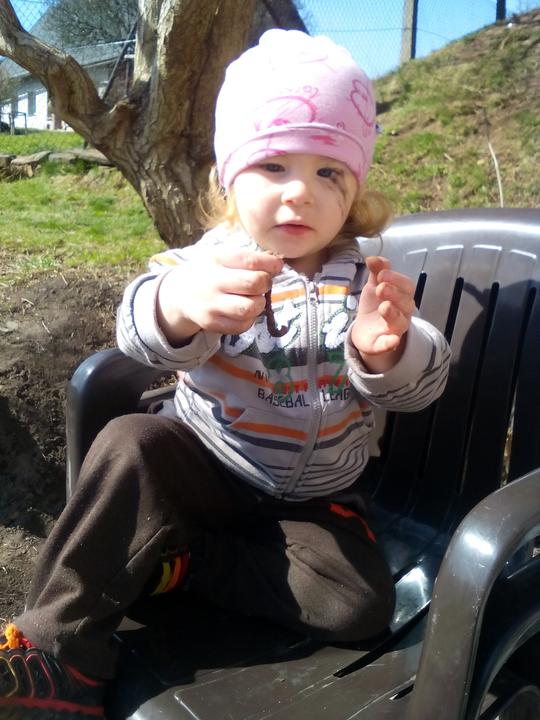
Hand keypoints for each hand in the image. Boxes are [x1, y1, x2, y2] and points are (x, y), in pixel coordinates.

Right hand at [157, 249, 282, 344]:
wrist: (181, 294)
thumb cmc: (211, 271)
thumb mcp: (223, 256)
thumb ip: (248, 258)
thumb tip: (277, 265)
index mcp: (217, 259)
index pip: (250, 261)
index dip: (271, 265)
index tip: (276, 266)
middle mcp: (212, 282)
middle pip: (253, 284)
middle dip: (266, 284)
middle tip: (263, 284)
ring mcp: (211, 305)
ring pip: (250, 308)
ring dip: (259, 303)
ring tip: (254, 298)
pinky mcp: (212, 324)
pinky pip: (242, 325)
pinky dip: (250, 319)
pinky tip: (244, 310)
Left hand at [351, 256, 414, 371]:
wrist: (365, 330)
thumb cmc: (375, 305)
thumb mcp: (374, 286)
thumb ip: (376, 272)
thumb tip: (373, 257)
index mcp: (402, 297)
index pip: (406, 286)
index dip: (396, 279)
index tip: (382, 273)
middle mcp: (403, 313)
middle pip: (406, 303)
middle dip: (394, 294)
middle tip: (380, 288)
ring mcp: (394, 329)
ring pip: (400, 323)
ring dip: (393, 314)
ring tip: (384, 307)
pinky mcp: (384, 344)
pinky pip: (390, 344)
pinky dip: (391, 343)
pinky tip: (392, 341)